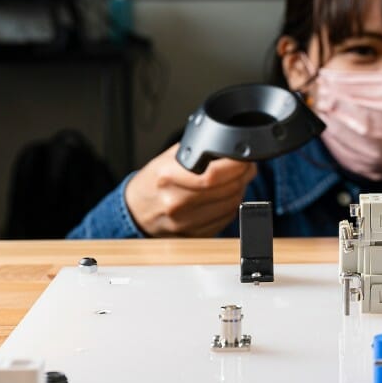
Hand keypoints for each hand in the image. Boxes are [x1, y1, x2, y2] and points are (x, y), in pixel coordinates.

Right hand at [124, 143, 257, 236]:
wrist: (136, 210)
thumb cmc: (154, 182)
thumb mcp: (168, 158)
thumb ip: (197, 150)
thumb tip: (229, 148)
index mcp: (168, 177)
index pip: (213, 175)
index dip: (237, 165)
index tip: (244, 158)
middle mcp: (175, 202)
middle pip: (227, 189)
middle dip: (243, 175)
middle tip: (246, 167)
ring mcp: (184, 223)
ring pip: (231, 205)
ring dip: (240, 190)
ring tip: (236, 180)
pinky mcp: (194, 235)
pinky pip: (226, 219)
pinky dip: (232, 206)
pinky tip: (226, 197)